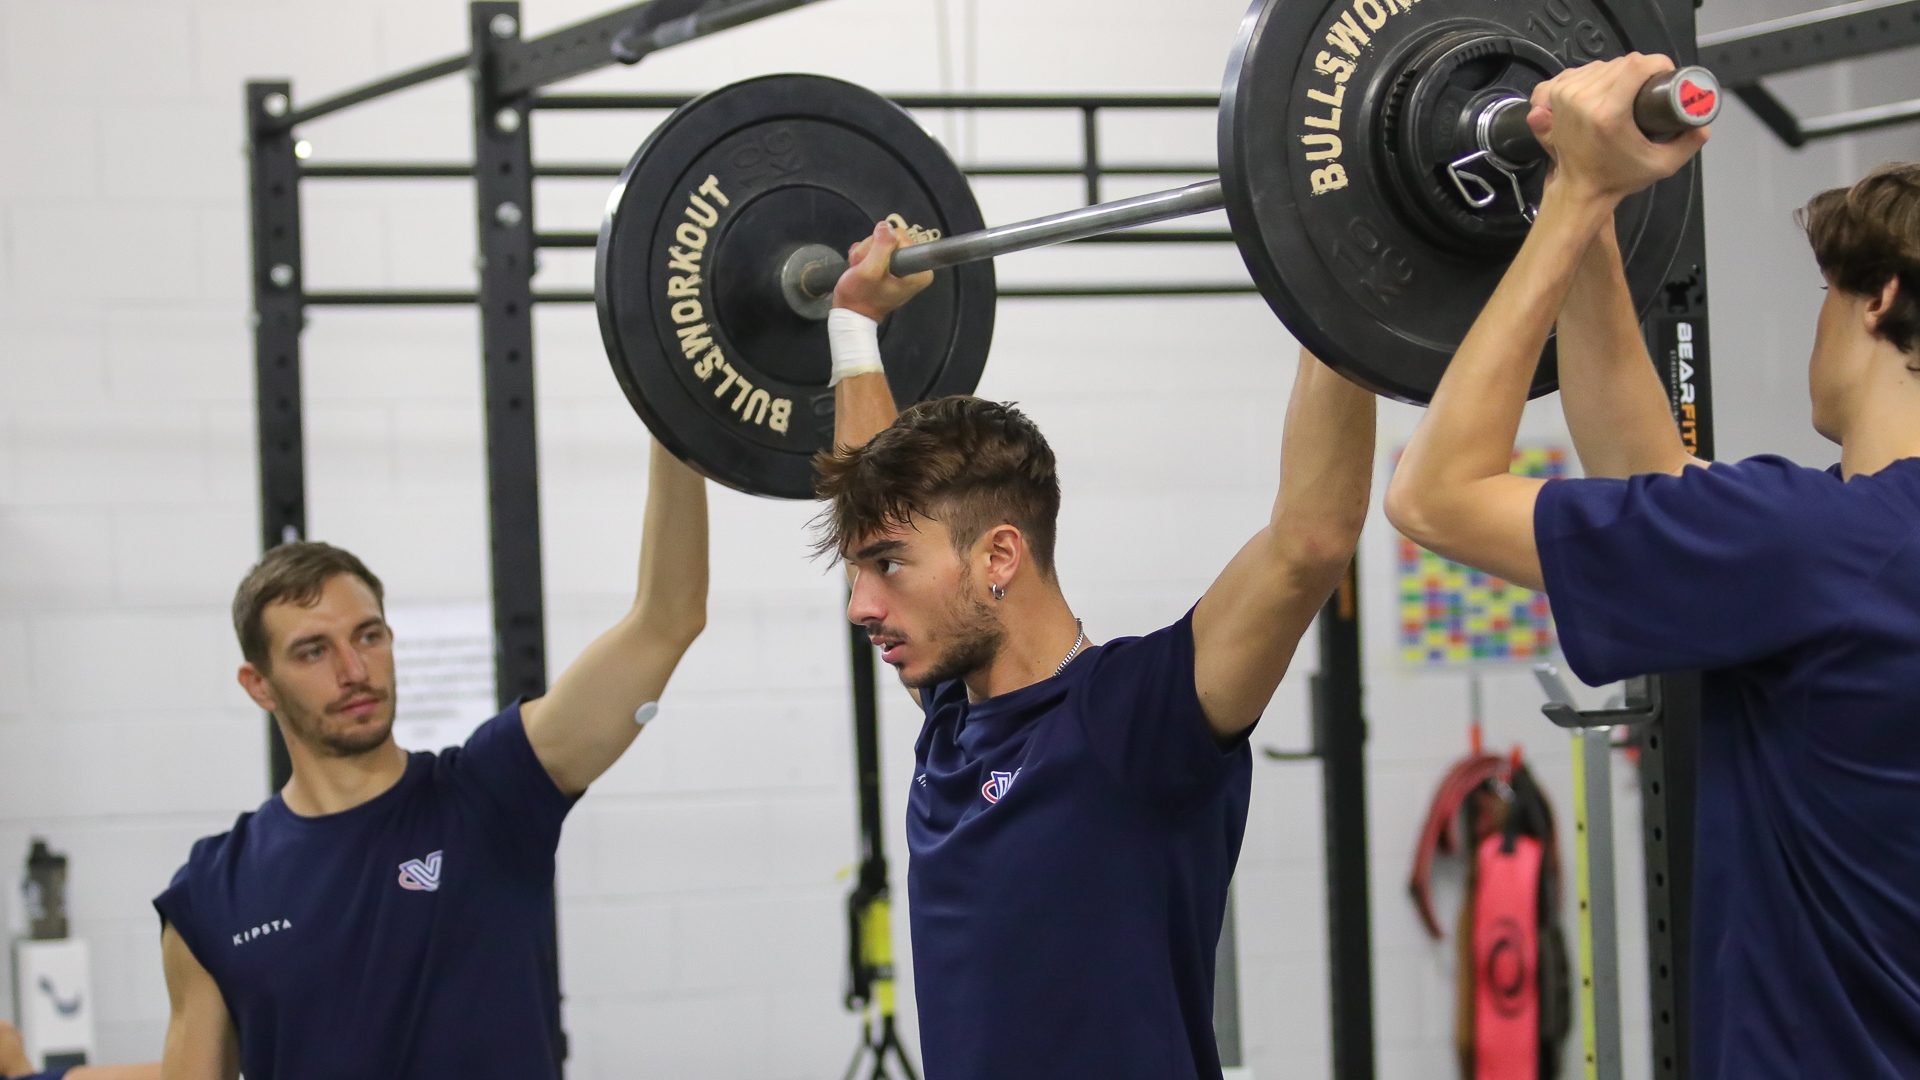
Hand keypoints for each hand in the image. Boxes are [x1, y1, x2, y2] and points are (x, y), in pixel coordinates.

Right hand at [833, 220, 933, 321]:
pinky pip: (878, 249)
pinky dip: (865, 256)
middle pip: (892, 239)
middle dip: (871, 250)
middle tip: (863, 267)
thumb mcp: (870, 271)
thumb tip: (886, 225)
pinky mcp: (892, 266)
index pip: (902, 238)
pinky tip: (860, 268)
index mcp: (920, 272)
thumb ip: (881, 247)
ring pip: (882, 242)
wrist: (851, 314)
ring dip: (865, 254)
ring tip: (860, 270)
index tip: (874, 260)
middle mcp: (916, 268)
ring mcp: (904, 267)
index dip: (883, 244)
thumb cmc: (860, 296)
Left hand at [1527, 53, 1708, 204]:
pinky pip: (1581, 71)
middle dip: (1640, 71)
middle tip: (1648, 90)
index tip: (1664, 76)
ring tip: (1627, 93)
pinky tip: (1604, 89)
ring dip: (1618, 73)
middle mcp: (1582, 100)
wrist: (1580, 189)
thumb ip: (1689, 142)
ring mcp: (1565, 96)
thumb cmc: (1618, 178)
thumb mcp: (1662, 164)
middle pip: (1621, 63)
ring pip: (1602, 65)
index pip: (1635, 65)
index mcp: (1607, 114)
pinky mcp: (1554, 95)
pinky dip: (1596, 75)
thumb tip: (1705, 123)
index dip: (1656, 64)